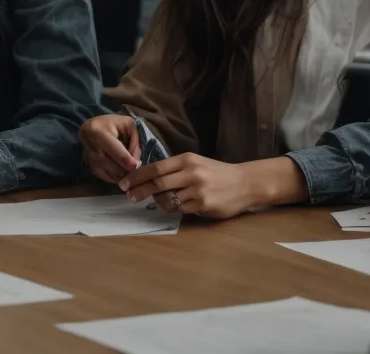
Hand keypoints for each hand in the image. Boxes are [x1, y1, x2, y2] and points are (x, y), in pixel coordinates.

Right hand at [80, 114, 140, 184]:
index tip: (135, 166)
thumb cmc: (115, 123)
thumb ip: (134, 143)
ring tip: (130, 175)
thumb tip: (135, 163)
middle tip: (135, 173)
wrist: (96, 125)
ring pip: (103, 170)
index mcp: (98, 129)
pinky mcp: (87, 162)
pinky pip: (100, 174)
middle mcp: (88, 142)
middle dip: (122, 169)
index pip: (113, 148)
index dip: (124, 159)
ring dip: (118, 175)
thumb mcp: (129, 126)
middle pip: (106, 161)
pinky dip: (112, 178)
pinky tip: (121, 177)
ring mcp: (86, 153)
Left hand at [119, 154, 279, 219]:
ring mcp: (197, 190)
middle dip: (139, 190)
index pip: (155, 167)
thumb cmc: (217, 173)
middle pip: (157, 183)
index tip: (124, 183)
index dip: (136, 176)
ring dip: (160, 202)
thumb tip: (147, 178)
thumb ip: (174, 169)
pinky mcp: (203, 205)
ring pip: (168, 200)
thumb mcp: (196, 163)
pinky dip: (177, 208)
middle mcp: (191, 173)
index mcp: (187, 160)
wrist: (245, 183)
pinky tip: (185, 205)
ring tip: (163, 200)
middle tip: (129, 196)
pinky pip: (181, 210)